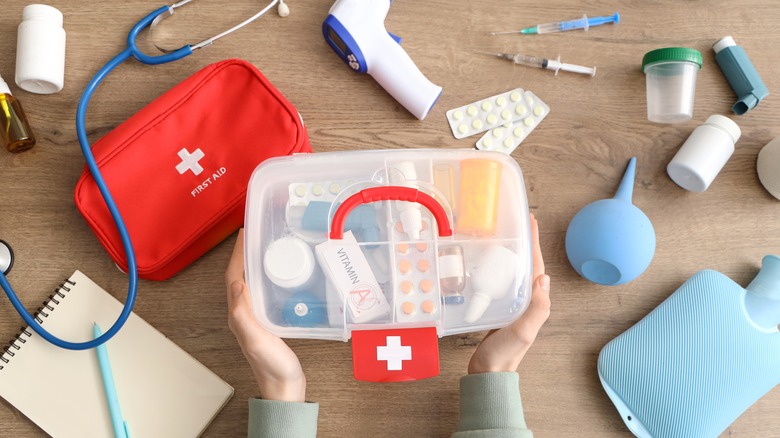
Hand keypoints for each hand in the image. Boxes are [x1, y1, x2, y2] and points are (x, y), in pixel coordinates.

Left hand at [226, 229, 306, 401]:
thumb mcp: (256, 339)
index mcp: (238, 314)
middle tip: (255, 234)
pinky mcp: (268, 321)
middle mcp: (243, 313)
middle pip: (239, 276)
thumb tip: (236, 284)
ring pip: (250, 283)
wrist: (285, 388)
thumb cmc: (272, 366)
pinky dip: (266, 278)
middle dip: (244, 253)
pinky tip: (279, 274)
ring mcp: (255, 317)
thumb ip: (243, 314)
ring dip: (253, 263)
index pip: (233, 276)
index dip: (237, 254)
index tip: (245, 233)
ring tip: (265, 247)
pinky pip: (263, 292)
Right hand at [467, 214, 550, 373]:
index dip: (534, 242)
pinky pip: (500, 280)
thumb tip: (545, 279)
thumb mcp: (523, 330)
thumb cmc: (505, 353)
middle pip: (526, 263)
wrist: (488, 371)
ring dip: (510, 251)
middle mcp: (526, 299)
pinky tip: (486, 261)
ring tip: (502, 234)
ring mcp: (513, 302)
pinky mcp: (499, 306)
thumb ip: (537, 308)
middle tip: (515, 221)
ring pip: (513, 270)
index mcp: (534, 301)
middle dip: (523, 242)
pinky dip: (496, 267)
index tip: (531, 221)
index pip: (536, 265)